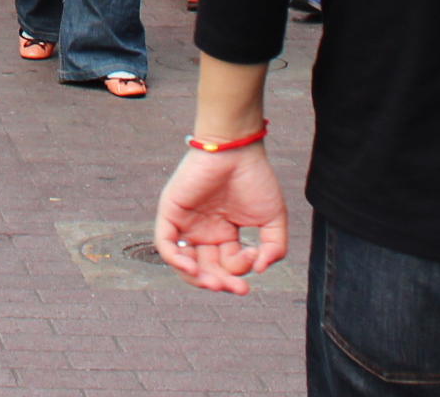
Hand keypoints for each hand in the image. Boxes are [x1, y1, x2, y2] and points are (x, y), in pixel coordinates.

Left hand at [154, 143, 288, 294]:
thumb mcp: (272, 219)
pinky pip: (166, 245)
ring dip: (198, 279)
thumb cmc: (254, 178)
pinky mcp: (171, 213)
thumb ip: (274, 248)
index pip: (227, 266)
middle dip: (221, 283)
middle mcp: (203, 232)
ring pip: (184, 263)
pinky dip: (177, 261)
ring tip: (215, 284)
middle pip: (206, 270)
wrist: (236, 149)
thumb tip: (260, 270)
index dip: (240, 271)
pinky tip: (194, 269)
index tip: (255, 258)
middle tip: (237, 289)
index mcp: (224, 234)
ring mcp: (186, 223)